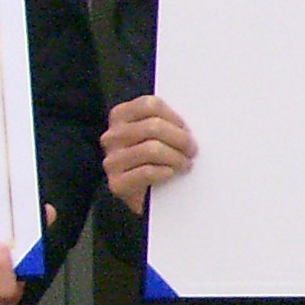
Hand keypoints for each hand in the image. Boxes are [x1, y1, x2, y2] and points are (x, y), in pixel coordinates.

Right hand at [102, 95, 194, 212]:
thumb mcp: (157, 136)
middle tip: (192, 150)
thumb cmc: (156, 161)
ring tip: (186, 164)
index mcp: (120, 116)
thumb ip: (166, 124)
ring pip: (152, 149)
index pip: (150, 105)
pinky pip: (146, 172)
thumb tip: (190, 123)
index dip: (174, 117)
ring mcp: (112, 160)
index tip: (187, 130)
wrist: (146, 200)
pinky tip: (171, 174)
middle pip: (154, 126)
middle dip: (180, 139)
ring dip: (176, 158)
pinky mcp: (117, 183)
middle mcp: (112, 136)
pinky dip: (164, 172)